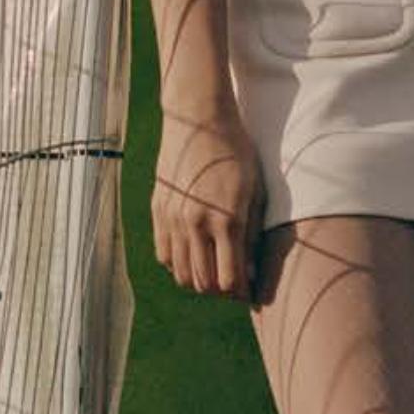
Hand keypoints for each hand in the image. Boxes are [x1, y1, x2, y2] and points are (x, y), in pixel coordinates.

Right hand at [152, 104, 265, 301]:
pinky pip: (164, 254)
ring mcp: (173, 218)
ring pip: (180, 273)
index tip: (248, 291)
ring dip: (198, 280)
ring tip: (213, 272)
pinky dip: (178, 264)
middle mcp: (196, 224)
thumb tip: (250, 272)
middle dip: (220, 291)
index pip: (229, 280)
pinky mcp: (158, 211)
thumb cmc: (236, 152)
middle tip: (232, 284)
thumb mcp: (254, 191)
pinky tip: (193, 255)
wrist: (198, 119)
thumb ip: (251, 234)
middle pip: (203, 283)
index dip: (240, 293)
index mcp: (225, 220)